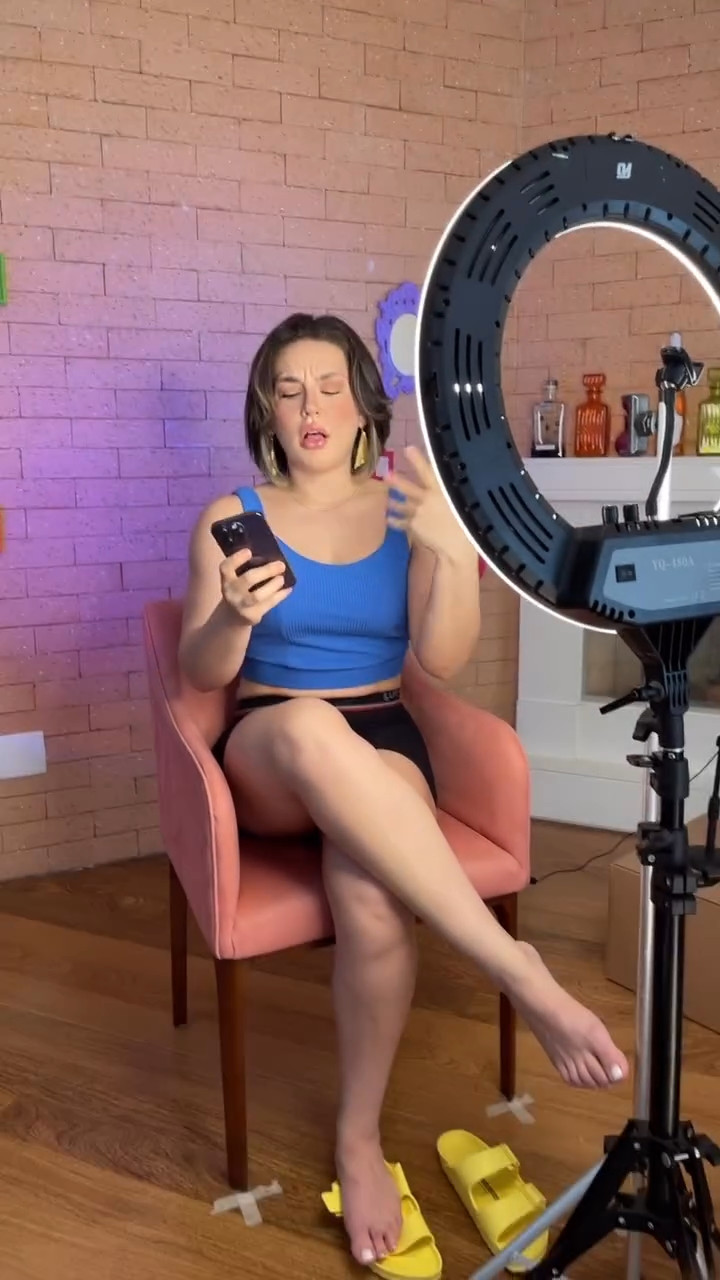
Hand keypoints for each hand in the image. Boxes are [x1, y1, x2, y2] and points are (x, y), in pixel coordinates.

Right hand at [219, 548, 291, 626]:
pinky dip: (280, 596)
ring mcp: (241, 605)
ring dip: (273, 585)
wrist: (233, 617)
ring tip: (282, 579)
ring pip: (258, 595)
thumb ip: (247, 567)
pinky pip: (268, 604)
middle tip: (281, 565)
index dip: (236, 558)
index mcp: (226, 579)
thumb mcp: (237, 578)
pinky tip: (288, 589)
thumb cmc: (240, 589)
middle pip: (248, 579)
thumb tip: (272, 556)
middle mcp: (231, 592)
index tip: (249, 551)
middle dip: (266, 571)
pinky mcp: (252, 615)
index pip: (226, 567)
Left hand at [384, 446, 474, 560]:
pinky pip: (400, 522)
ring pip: (401, 505)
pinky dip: (394, 520)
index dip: (418, 459)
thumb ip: (450, 492)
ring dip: (392, 501)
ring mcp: (419, 513)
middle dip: (397, 481)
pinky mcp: (414, 527)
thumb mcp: (461, 502)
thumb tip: (447, 482)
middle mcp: (427, 499)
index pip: (428, 471)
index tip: (408, 448)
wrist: (458, 545)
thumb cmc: (466, 523)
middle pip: (409, 488)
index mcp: (441, 491)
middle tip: (386, 474)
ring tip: (386, 498)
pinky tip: (388, 518)